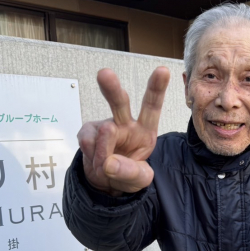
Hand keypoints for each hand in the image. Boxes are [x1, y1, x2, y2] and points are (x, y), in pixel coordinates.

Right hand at [77, 67, 169, 195]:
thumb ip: (132, 173)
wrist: (106, 179)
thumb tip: (108, 163)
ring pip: (100, 129)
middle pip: (119, 103)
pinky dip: (93, 158)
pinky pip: (88, 145)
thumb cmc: (129, 173)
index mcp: (145, 129)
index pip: (152, 107)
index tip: (162, 70)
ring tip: (105, 164)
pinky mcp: (87, 133)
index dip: (157, 89)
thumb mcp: (140, 179)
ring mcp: (104, 126)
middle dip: (112, 89)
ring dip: (101, 146)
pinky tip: (97, 161)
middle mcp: (125, 123)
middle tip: (104, 74)